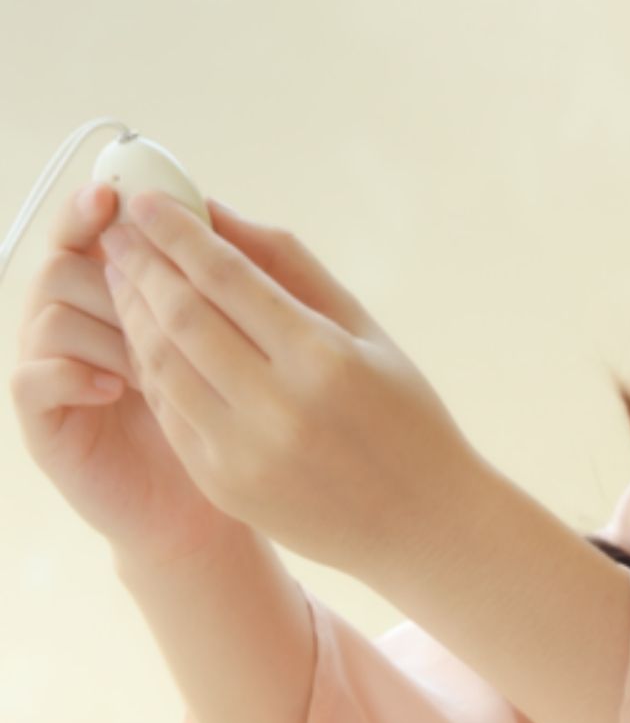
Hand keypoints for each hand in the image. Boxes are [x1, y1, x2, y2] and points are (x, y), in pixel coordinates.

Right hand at [11, 184, 246, 567]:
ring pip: (49, 314)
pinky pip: (33, 378)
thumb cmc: (235, 406)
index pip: (92, 229)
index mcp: (123, 288)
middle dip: (110, 271)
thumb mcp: (246, 330)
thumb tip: (207, 205)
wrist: (209, 502)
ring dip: (104, 326)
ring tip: (151, 357)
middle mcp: (82, 319)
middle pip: (63, 262)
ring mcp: (58, 368)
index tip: (115, 195)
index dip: (95, 207)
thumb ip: (228, 268)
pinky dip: (75, 373)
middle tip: (151, 292)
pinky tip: (121, 387)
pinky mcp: (46, 421)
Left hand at [99, 193, 481, 579]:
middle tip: (118, 231)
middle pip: (183, 318)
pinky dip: (149, 367)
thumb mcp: (365, 328)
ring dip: (134, 314)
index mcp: (324, 357)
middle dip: (143, 266)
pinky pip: (169, 412)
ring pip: (162, 366)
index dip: (180, 234)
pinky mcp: (222, 485)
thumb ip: (291, 268)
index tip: (150, 201)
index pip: (228, 279)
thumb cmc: (402, 410)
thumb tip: (221, 216)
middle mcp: (278, 406)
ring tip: (122, 276)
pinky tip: (143, 336)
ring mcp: (242, 452)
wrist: (418, 520)